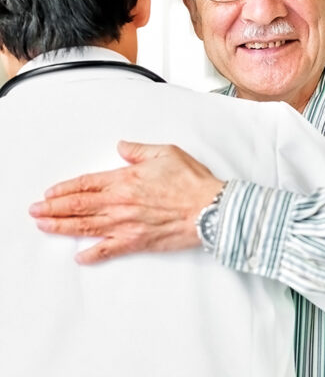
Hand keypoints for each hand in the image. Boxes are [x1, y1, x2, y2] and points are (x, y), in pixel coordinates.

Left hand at [29, 141, 225, 264]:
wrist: (210, 208)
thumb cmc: (192, 182)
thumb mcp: (167, 153)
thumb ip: (139, 151)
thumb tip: (123, 148)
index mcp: (125, 180)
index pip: (85, 184)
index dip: (64, 189)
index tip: (50, 194)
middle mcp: (120, 203)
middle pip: (77, 206)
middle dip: (52, 209)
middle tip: (35, 211)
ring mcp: (126, 224)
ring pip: (85, 227)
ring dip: (61, 227)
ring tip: (44, 226)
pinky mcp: (137, 241)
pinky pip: (108, 250)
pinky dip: (91, 254)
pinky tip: (79, 256)